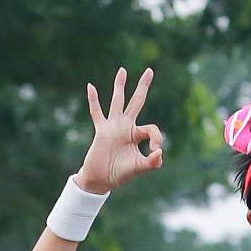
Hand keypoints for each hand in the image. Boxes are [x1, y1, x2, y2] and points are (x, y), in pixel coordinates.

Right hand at [76, 67, 166, 195]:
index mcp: (136, 134)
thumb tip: (159, 153)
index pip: (151, 128)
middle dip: (143, 87)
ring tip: (123, 70)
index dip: (157, 138)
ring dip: (119, 86)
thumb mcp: (139, 168)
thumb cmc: (120, 174)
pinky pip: (96, 112)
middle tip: (150, 70)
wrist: (101, 180)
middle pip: (136, 102)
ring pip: (117, 102)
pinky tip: (90, 86)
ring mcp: (113, 127)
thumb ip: (152, 162)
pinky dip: (93, 100)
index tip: (155, 151)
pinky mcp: (101, 130)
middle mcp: (125, 127)